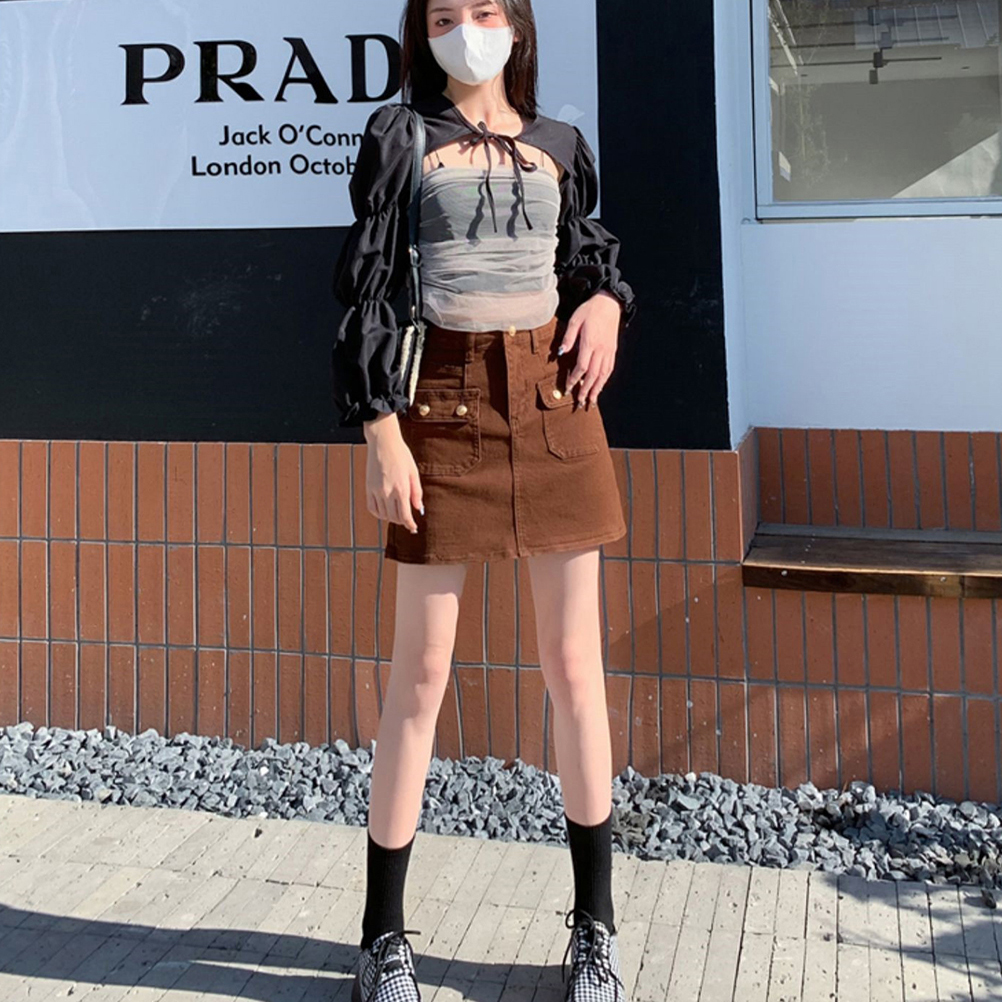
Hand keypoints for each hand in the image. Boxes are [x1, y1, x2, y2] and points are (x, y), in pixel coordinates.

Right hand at [363, 414, 422, 532]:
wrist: (383, 442)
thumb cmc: (401, 455)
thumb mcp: (413, 472)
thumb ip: (417, 492)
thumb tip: (419, 508)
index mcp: (401, 488)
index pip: (405, 515)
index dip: (409, 524)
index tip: (413, 528)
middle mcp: (388, 492)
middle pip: (394, 517)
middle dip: (402, 522)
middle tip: (407, 521)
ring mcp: (376, 490)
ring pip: (383, 515)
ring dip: (391, 518)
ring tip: (397, 515)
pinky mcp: (368, 488)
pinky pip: (372, 508)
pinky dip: (379, 513)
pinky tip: (385, 511)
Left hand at [556, 289, 622, 407]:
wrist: (609, 303)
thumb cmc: (590, 310)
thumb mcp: (574, 320)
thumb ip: (568, 337)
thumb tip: (561, 352)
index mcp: (590, 342)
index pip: (582, 367)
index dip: (575, 380)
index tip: (568, 389)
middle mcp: (601, 349)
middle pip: (593, 375)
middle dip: (586, 390)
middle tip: (580, 403)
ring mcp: (609, 351)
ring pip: (603, 375)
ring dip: (597, 389)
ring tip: (592, 401)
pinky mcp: (613, 350)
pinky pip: (609, 369)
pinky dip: (605, 380)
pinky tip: (600, 387)